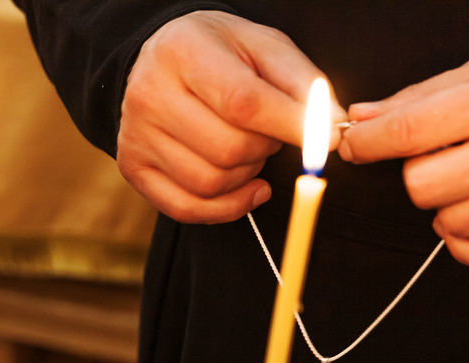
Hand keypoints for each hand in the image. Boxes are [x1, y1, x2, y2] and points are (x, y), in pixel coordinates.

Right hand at [120, 11, 342, 222]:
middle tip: (268, 130)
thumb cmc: (221, 54)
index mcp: (183, 51)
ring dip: (247, 175)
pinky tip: (247, 187)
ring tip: (247, 146)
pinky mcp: (134, 167)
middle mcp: (149, 93)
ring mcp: (136, 135)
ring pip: (212, 182)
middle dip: (266, 148)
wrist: (162, 59)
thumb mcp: (264, 48)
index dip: (291, 127)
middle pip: (229, 150)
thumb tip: (334, 128)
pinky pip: (189, 209)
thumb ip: (303, 84)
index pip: (243, 102)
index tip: (326, 139)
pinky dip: (229, 208)